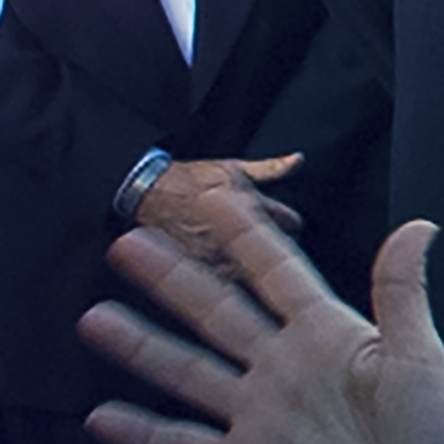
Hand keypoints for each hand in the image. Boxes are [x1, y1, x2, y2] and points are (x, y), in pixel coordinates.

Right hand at [80, 216, 443, 443]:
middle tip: (128, 243)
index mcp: (327, 334)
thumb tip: (419, 225)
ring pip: (189, 373)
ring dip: (143, 347)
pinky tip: (101, 417)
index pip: (277, 275)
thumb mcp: (420, 357)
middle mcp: (283, 367)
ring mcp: (260, 416)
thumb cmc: (436, 433)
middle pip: (219, 314)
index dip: (248, 238)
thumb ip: (403, 295)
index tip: (212, 197)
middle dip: (174, 279)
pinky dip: (143, 435)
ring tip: (94, 318)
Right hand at [133, 154, 301, 270]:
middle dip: (275, 246)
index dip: (289, 223)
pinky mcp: (202, 272)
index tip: (280, 224)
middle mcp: (240, 231)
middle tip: (258, 241)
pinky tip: (222, 268)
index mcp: (252, 204)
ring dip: (252, 266)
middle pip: (280, 249)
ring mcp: (221, 255)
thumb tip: (298, 160)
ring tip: (238, 255)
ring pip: (257, 271)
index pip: (292, 222)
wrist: (145, 194)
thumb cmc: (189, 180)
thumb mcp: (232, 167)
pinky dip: (230, 277)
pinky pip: (229, 283)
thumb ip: (271, 168)